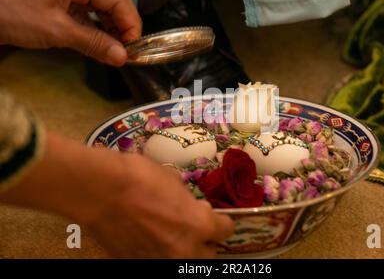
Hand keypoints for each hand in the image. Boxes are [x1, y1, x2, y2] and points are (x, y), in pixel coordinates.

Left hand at [0, 0, 141, 65]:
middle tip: (130, 49)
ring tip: (118, 51)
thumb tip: (122, 56)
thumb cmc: (12, 14)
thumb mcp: (57, 31)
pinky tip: (104, 46)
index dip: (130, 23)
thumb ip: (94, 43)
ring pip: (103, 9)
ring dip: (113, 30)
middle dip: (124, 25)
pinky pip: (89, 17)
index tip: (134, 47)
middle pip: (114, 0)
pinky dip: (98, 32)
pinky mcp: (63, 5)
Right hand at [85, 154, 233, 257]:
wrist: (100, 190)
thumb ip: (188, 199)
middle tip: (192, 228)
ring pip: (182, 262)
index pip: (225, 230)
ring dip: (181, 249)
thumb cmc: (140, 177)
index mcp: (200, 225)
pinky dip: (157, 252)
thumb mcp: (174, 180)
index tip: (214, 217)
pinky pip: (157, 260)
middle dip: (203, 241)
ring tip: (168, 234)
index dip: (221, 222)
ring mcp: (160, 261)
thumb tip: (190, 204)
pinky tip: (147, 237)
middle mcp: (185, 250)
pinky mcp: (138, 264)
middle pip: (208, 255)